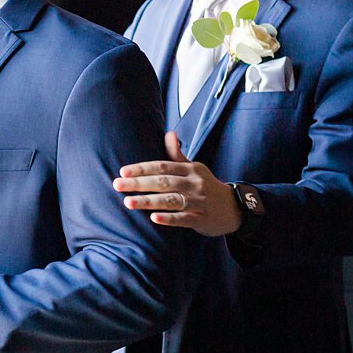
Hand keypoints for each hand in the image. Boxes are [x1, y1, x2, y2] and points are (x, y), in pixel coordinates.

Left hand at [114, 132, 241, 236]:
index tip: (122, 171)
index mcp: (190, 169)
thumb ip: (178, 155)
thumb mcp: (195, 168)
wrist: (235, 208)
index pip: (163, 166)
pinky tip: (153, 219)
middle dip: (139, 184)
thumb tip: (169, 133)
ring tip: (128, 203)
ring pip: (171, 200)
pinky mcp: (202, 219)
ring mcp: (199, 202)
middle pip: (164, 182)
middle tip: (117, 185)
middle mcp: (194, 183)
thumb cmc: (207, 186)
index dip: (142, 168)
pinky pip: (183, 219)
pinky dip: (169, 219)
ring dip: (149, 201)